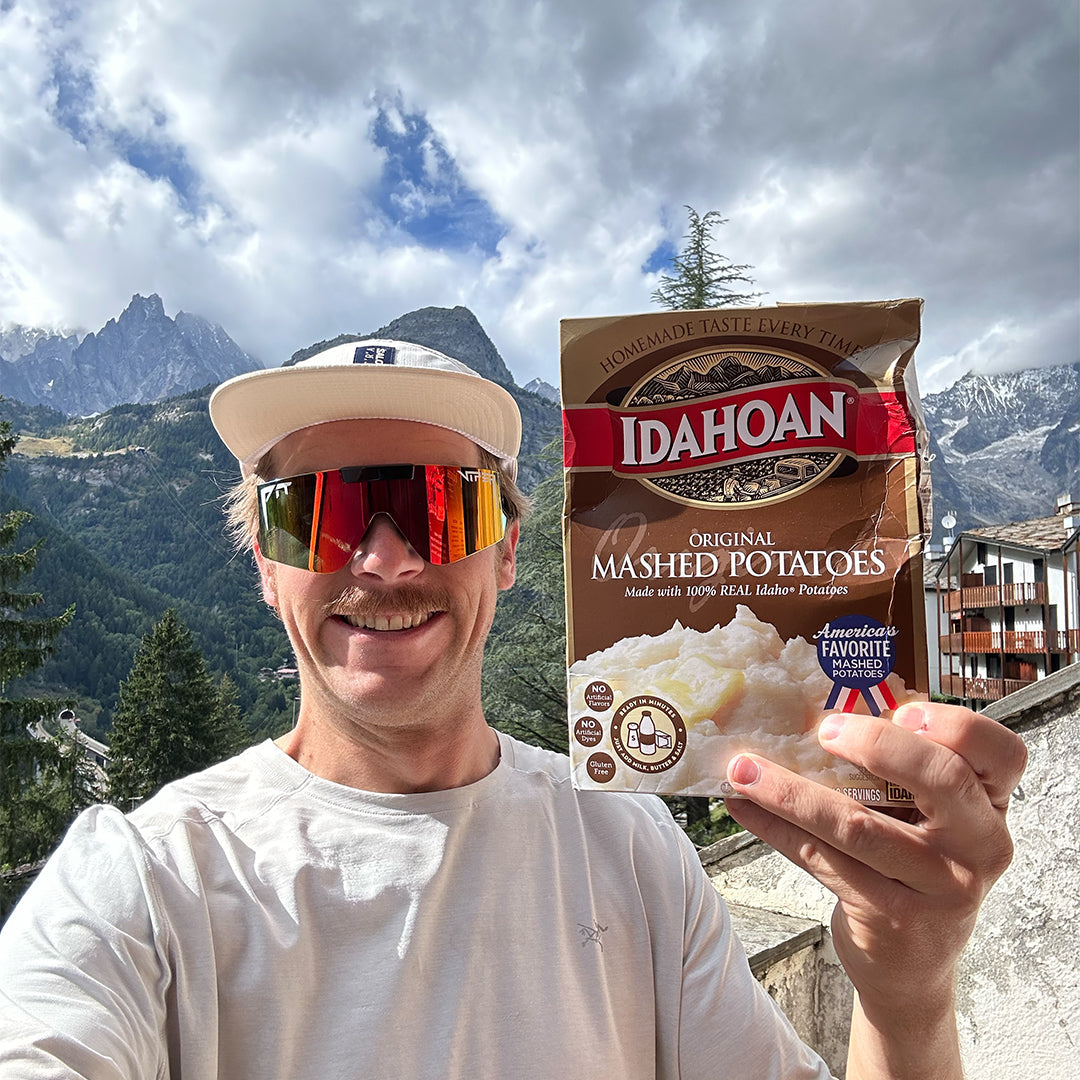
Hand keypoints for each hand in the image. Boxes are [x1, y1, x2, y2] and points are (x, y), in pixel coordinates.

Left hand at [722, 702, 1025, 1074]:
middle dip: (876, 744)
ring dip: (790, 790)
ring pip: (858, 826)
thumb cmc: (913, 869)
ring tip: (743, 768)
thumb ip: (899, 774)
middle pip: (940, 779)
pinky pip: (821, 859)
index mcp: (990, 805)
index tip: (902, 708)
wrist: (912, 965)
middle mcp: (978, 845)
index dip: (955, 725)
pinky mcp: (892, 918)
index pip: (1001, 752)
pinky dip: (774, 827)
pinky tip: (743, 807)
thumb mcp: (928, 820)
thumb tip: (812, 708)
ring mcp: (939, 887)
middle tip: (821, 730)